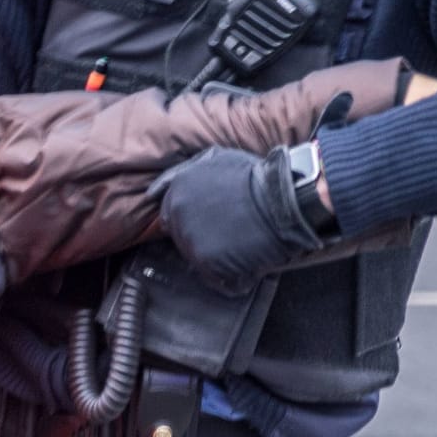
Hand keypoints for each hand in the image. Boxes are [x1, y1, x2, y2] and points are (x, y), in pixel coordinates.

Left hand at [151, 144, 321, 291]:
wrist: (279, 198)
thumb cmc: (253, 177)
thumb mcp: (214, 158)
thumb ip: (184, 172)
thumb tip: (156, 192)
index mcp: (177, 190)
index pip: (170, 217)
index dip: (191, 222)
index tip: (209, 226)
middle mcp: (178, 214)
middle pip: (182, 240)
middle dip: (203, 240)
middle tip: (231, 235)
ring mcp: (190, 239)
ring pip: (197, 259)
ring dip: (217, 258)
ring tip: (243, 247)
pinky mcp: (206, 260)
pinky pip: (216, 279)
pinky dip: (232, 278)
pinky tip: (248, 266)